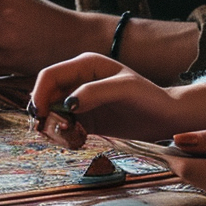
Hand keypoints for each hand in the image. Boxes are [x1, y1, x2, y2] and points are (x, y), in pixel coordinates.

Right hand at [31, 53, 178, 138]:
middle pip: (47, 94)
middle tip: (50, 132)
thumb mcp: (124, 89)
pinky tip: (76, 141)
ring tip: (67, 138)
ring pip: (53, 112)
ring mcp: (81, 100)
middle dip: (44, 113)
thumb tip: (68, 103)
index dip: (39, 93)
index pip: (50, 75)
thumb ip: (94, 92)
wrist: (166, 117)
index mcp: (85, 64)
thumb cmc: (149, 97)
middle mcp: (79, 80)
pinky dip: (63, 135)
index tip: (39, 115)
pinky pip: (64, 126)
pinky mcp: (86, 119)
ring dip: (52, 126)